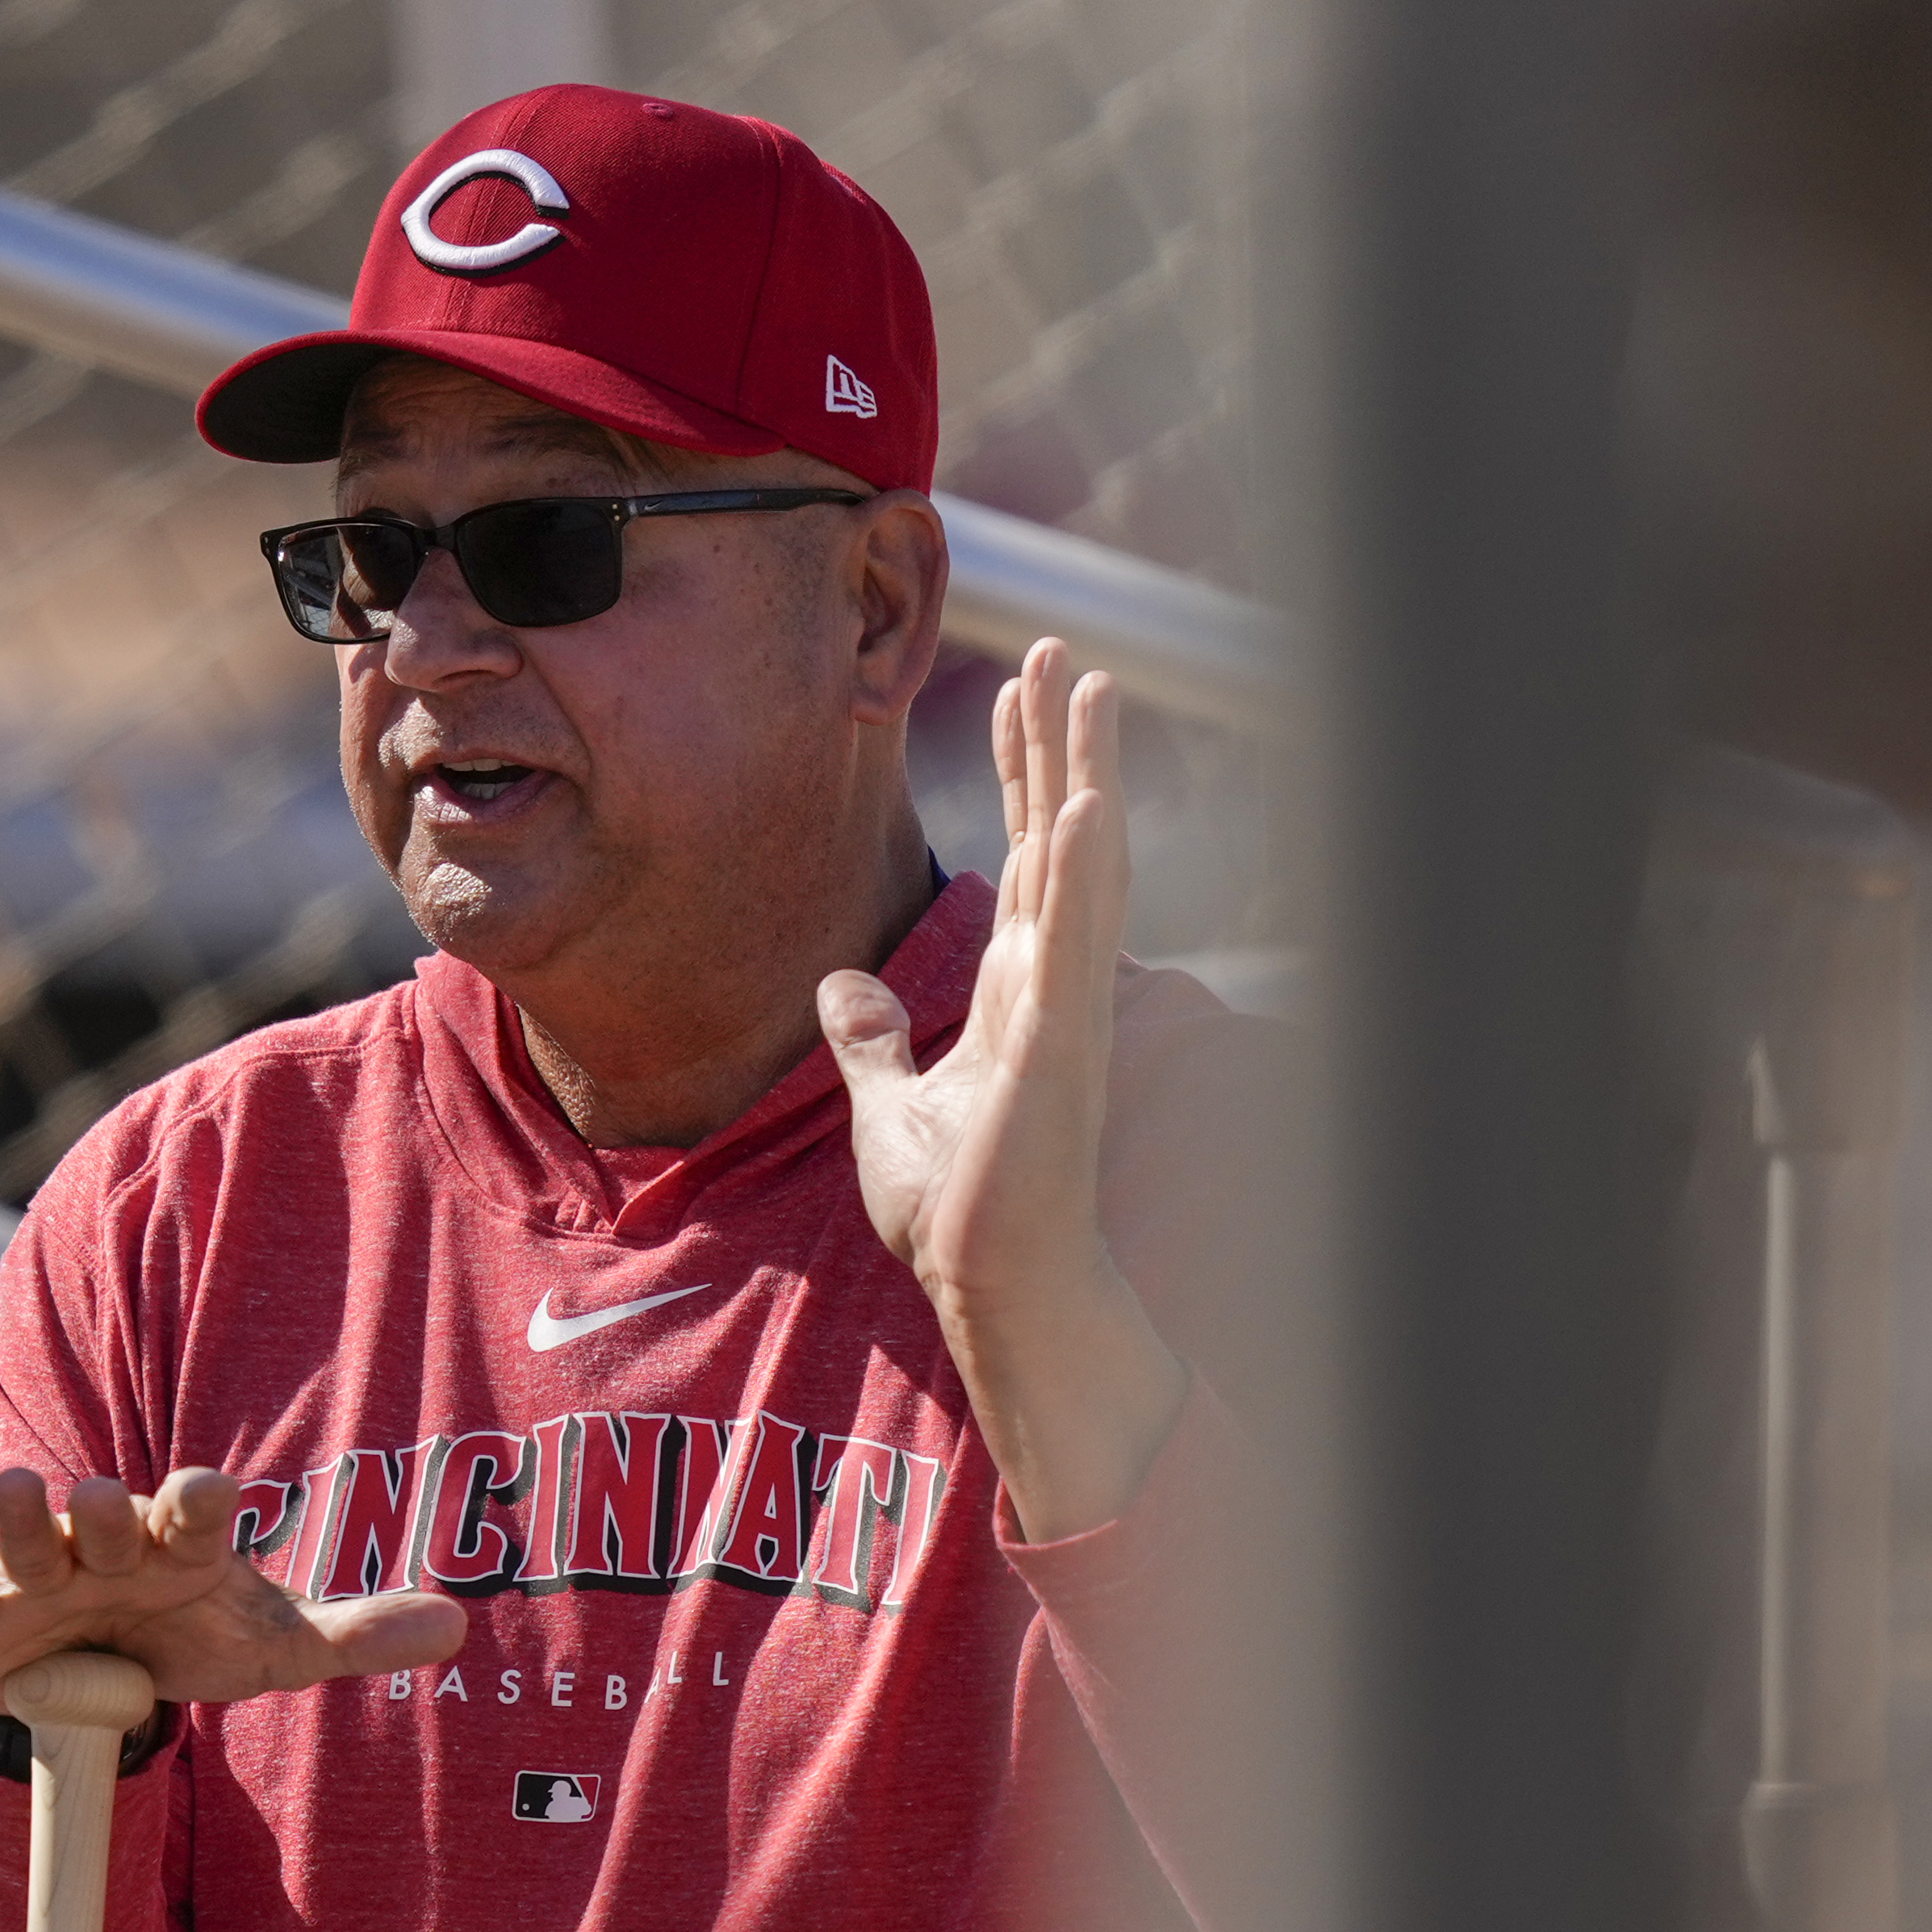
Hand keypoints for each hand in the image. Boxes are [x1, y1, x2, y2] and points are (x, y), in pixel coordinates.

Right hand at [0, 1465, 466, 1713]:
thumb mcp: (270, 1645)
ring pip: (25, 1536)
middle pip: (107, 1519)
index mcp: (178, 1543)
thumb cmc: (186, 1636)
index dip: (201, 1504)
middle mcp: (105, 1544)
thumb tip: (462, 1624)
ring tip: (15, 1493)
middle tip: (107, 1502)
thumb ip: (355, 1635)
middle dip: (106, 1511)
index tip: (212, 1491)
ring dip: (17, 1515)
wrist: (91, 1673)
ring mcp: (36, 1574)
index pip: (194, 1515)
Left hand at [814, 636, 1188, 1539]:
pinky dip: (1079, 874)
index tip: (1020, 694)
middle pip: (1060, 837)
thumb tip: (840, 987)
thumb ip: (872, 1041)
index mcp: (1015, 989)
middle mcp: (1050, 983)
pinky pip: (1072, 942)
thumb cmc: (953, 1207)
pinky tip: (1084, 806)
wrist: (982, 1278)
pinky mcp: (1058, 1046)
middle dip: (1060, 744)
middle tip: (1065, 652)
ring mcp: (1062, 1008)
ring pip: (1081, 868)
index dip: (1020, 773)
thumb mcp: (887, 1106)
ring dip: (1085, 777)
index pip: (1021, 857)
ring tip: (1091, 690)